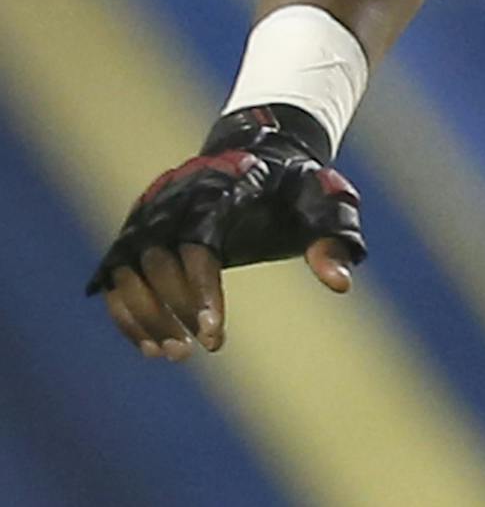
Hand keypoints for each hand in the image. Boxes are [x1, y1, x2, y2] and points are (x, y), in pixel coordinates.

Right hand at [87, 104, 365, 359]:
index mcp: (223, 187)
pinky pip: (117, 274)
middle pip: (158, 260)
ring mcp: (151, 213)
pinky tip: (152, 347)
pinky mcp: (138, 230)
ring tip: (176, 354)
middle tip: (199, 347)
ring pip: (129, 270)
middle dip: (175, 310)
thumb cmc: (296, 189)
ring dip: (145, 317)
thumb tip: (340, 284)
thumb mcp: (325, 204)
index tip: (214, 336)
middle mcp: (176, 197)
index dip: (200, 290)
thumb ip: (334, 238)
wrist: (263, 157)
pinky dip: (126, 312)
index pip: (199, 242)